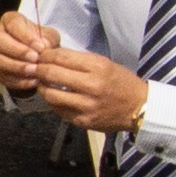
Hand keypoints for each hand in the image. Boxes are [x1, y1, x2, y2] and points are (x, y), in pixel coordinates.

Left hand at [0, 6, 150, 130]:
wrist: (139, 108)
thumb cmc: (121, 82)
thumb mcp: (105, 64)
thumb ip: (80, 61)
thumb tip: (53, 56)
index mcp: (98, 67)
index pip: (61, 57)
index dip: (46, 55)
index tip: (41, 55)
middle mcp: (91, 86)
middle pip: (52, 74)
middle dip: (39, 69)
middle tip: (36, 68)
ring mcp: (86, 106)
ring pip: (51, 95)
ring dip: (43, 87)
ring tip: (44, 83)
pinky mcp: (83, 121)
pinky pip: (59, 110)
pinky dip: (53, 102)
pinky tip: (56, 97)